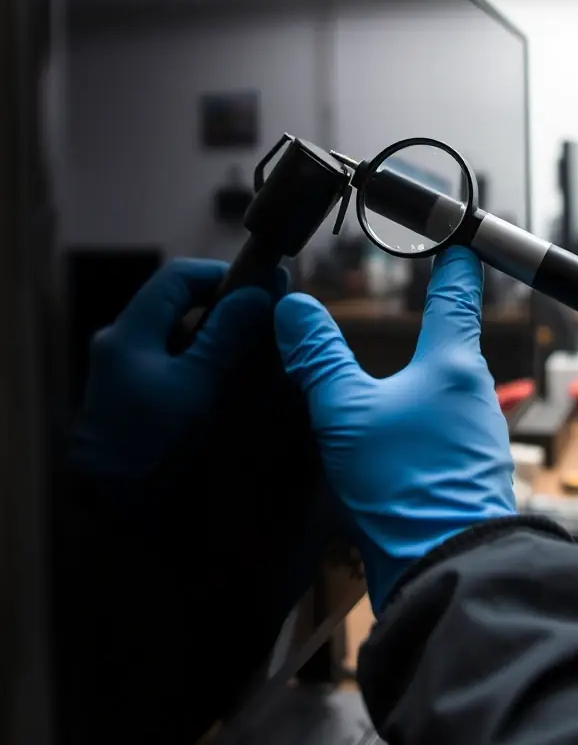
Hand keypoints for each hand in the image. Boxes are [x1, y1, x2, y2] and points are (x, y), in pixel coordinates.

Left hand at [72, 259, 285, 485]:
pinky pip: (166, 365)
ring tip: (250, 354)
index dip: (221, 275)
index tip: (259, 289)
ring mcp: (119, 374)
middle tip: (261, 322)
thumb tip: (259, 293)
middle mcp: (119, 344)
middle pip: (175, 305)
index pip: (178, 277)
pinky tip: (223, 385)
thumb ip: (227, 337)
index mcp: (130, 332)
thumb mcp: (198, 387)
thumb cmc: (152, 445)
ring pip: (173, 337)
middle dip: (220, 308)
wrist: (107, 510)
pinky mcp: (126, 400)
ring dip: (211, 338)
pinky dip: (197, 363)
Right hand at [275, 246, 515, 613]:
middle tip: (409, 303)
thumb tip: (293, 308)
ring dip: (417, 378)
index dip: (452, 257)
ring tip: (385, 375)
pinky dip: (414, 420)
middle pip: (452, 342)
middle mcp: (474, 393)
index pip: (456, 290)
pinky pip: (438, 429)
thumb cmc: (405, 485)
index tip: (454, 233)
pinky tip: (388, 437)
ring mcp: (474, 436)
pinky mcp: (464, 472)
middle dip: (430, 321)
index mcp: (454, 363)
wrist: (448, 570)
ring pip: (443, 389)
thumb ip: (318, 357)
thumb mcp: (346, 412)